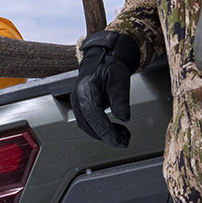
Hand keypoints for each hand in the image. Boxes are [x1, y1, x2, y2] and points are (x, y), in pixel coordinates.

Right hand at [72, 30, 141, 147]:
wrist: (100, 60)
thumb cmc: (109, 67)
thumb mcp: (119, 78)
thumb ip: (121, 97)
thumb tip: (123, 117)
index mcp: (86, 90)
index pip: (95, 115)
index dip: (108, 130)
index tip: (121, 139)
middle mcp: (78, 98)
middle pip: (90, 124)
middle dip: (107, 137)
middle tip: (124, 142)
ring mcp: (76, 103)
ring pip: (88, 127)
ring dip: (104, 135)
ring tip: (122, 137)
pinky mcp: (80, 108)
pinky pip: (88, 124)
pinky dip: (100, 130)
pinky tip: (113, 130)